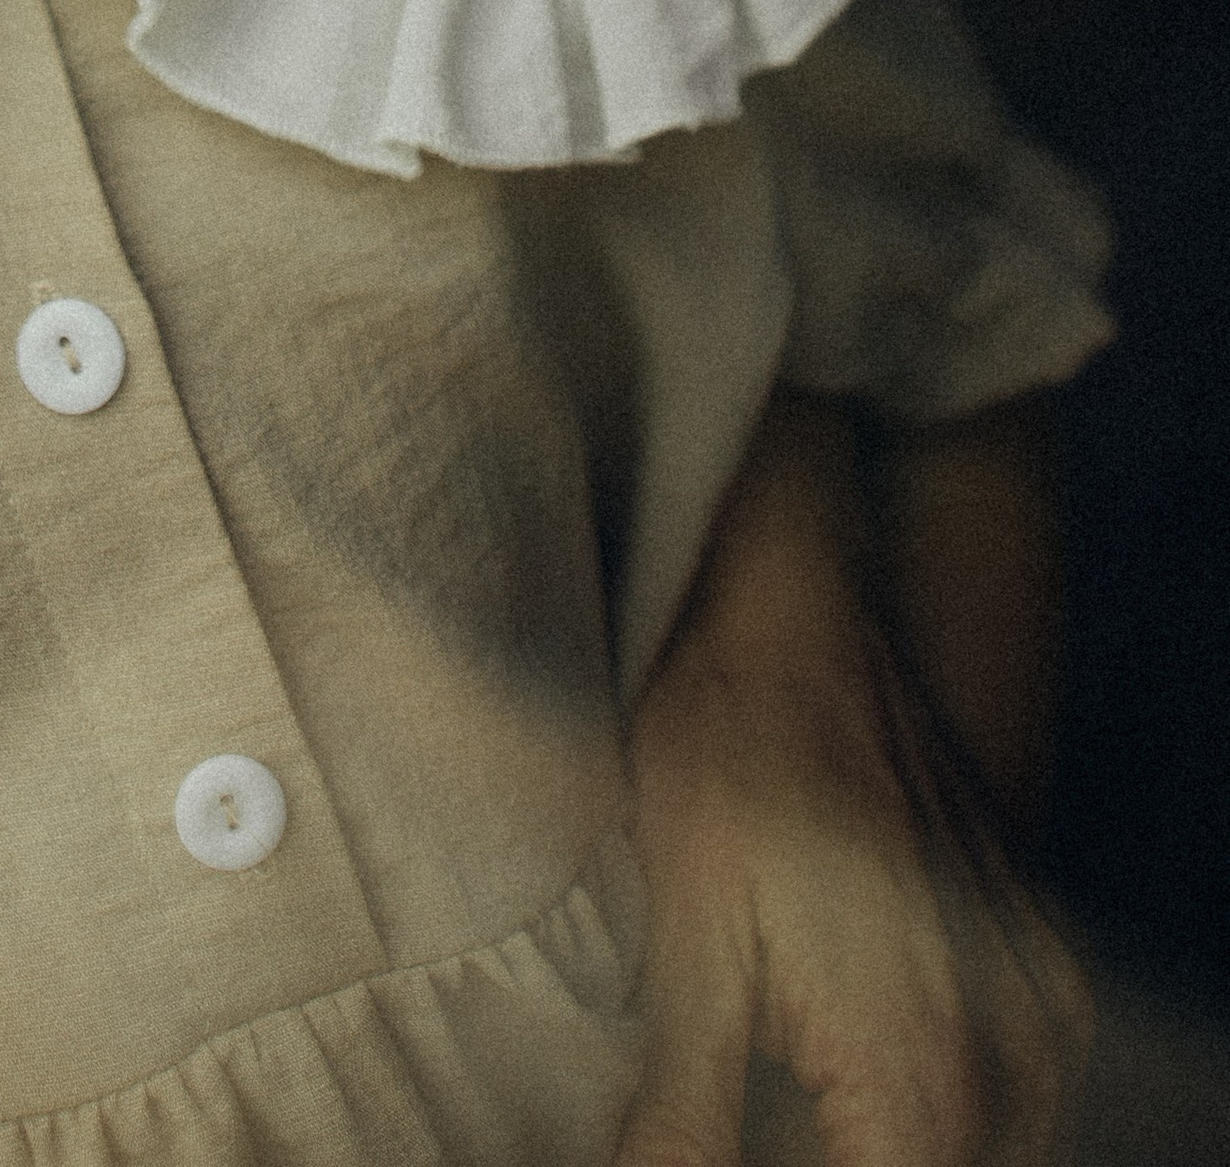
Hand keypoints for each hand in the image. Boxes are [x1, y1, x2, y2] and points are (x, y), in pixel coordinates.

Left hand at [619, 404, 1091, 1166]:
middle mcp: (1010, 1061)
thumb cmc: (732, 753)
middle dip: (840, 1161)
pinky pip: (1016, 1097)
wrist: (803, 615)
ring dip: (891, 1140)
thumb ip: (687, 1114)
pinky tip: (858, 1080)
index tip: (716, 1145)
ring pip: (984, 1150)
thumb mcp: (686, 945)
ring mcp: (1039, 1012)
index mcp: (920, 1081)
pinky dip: (944, 1113)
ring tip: (793, 1104)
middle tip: (738, 1117)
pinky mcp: (1041, 968)